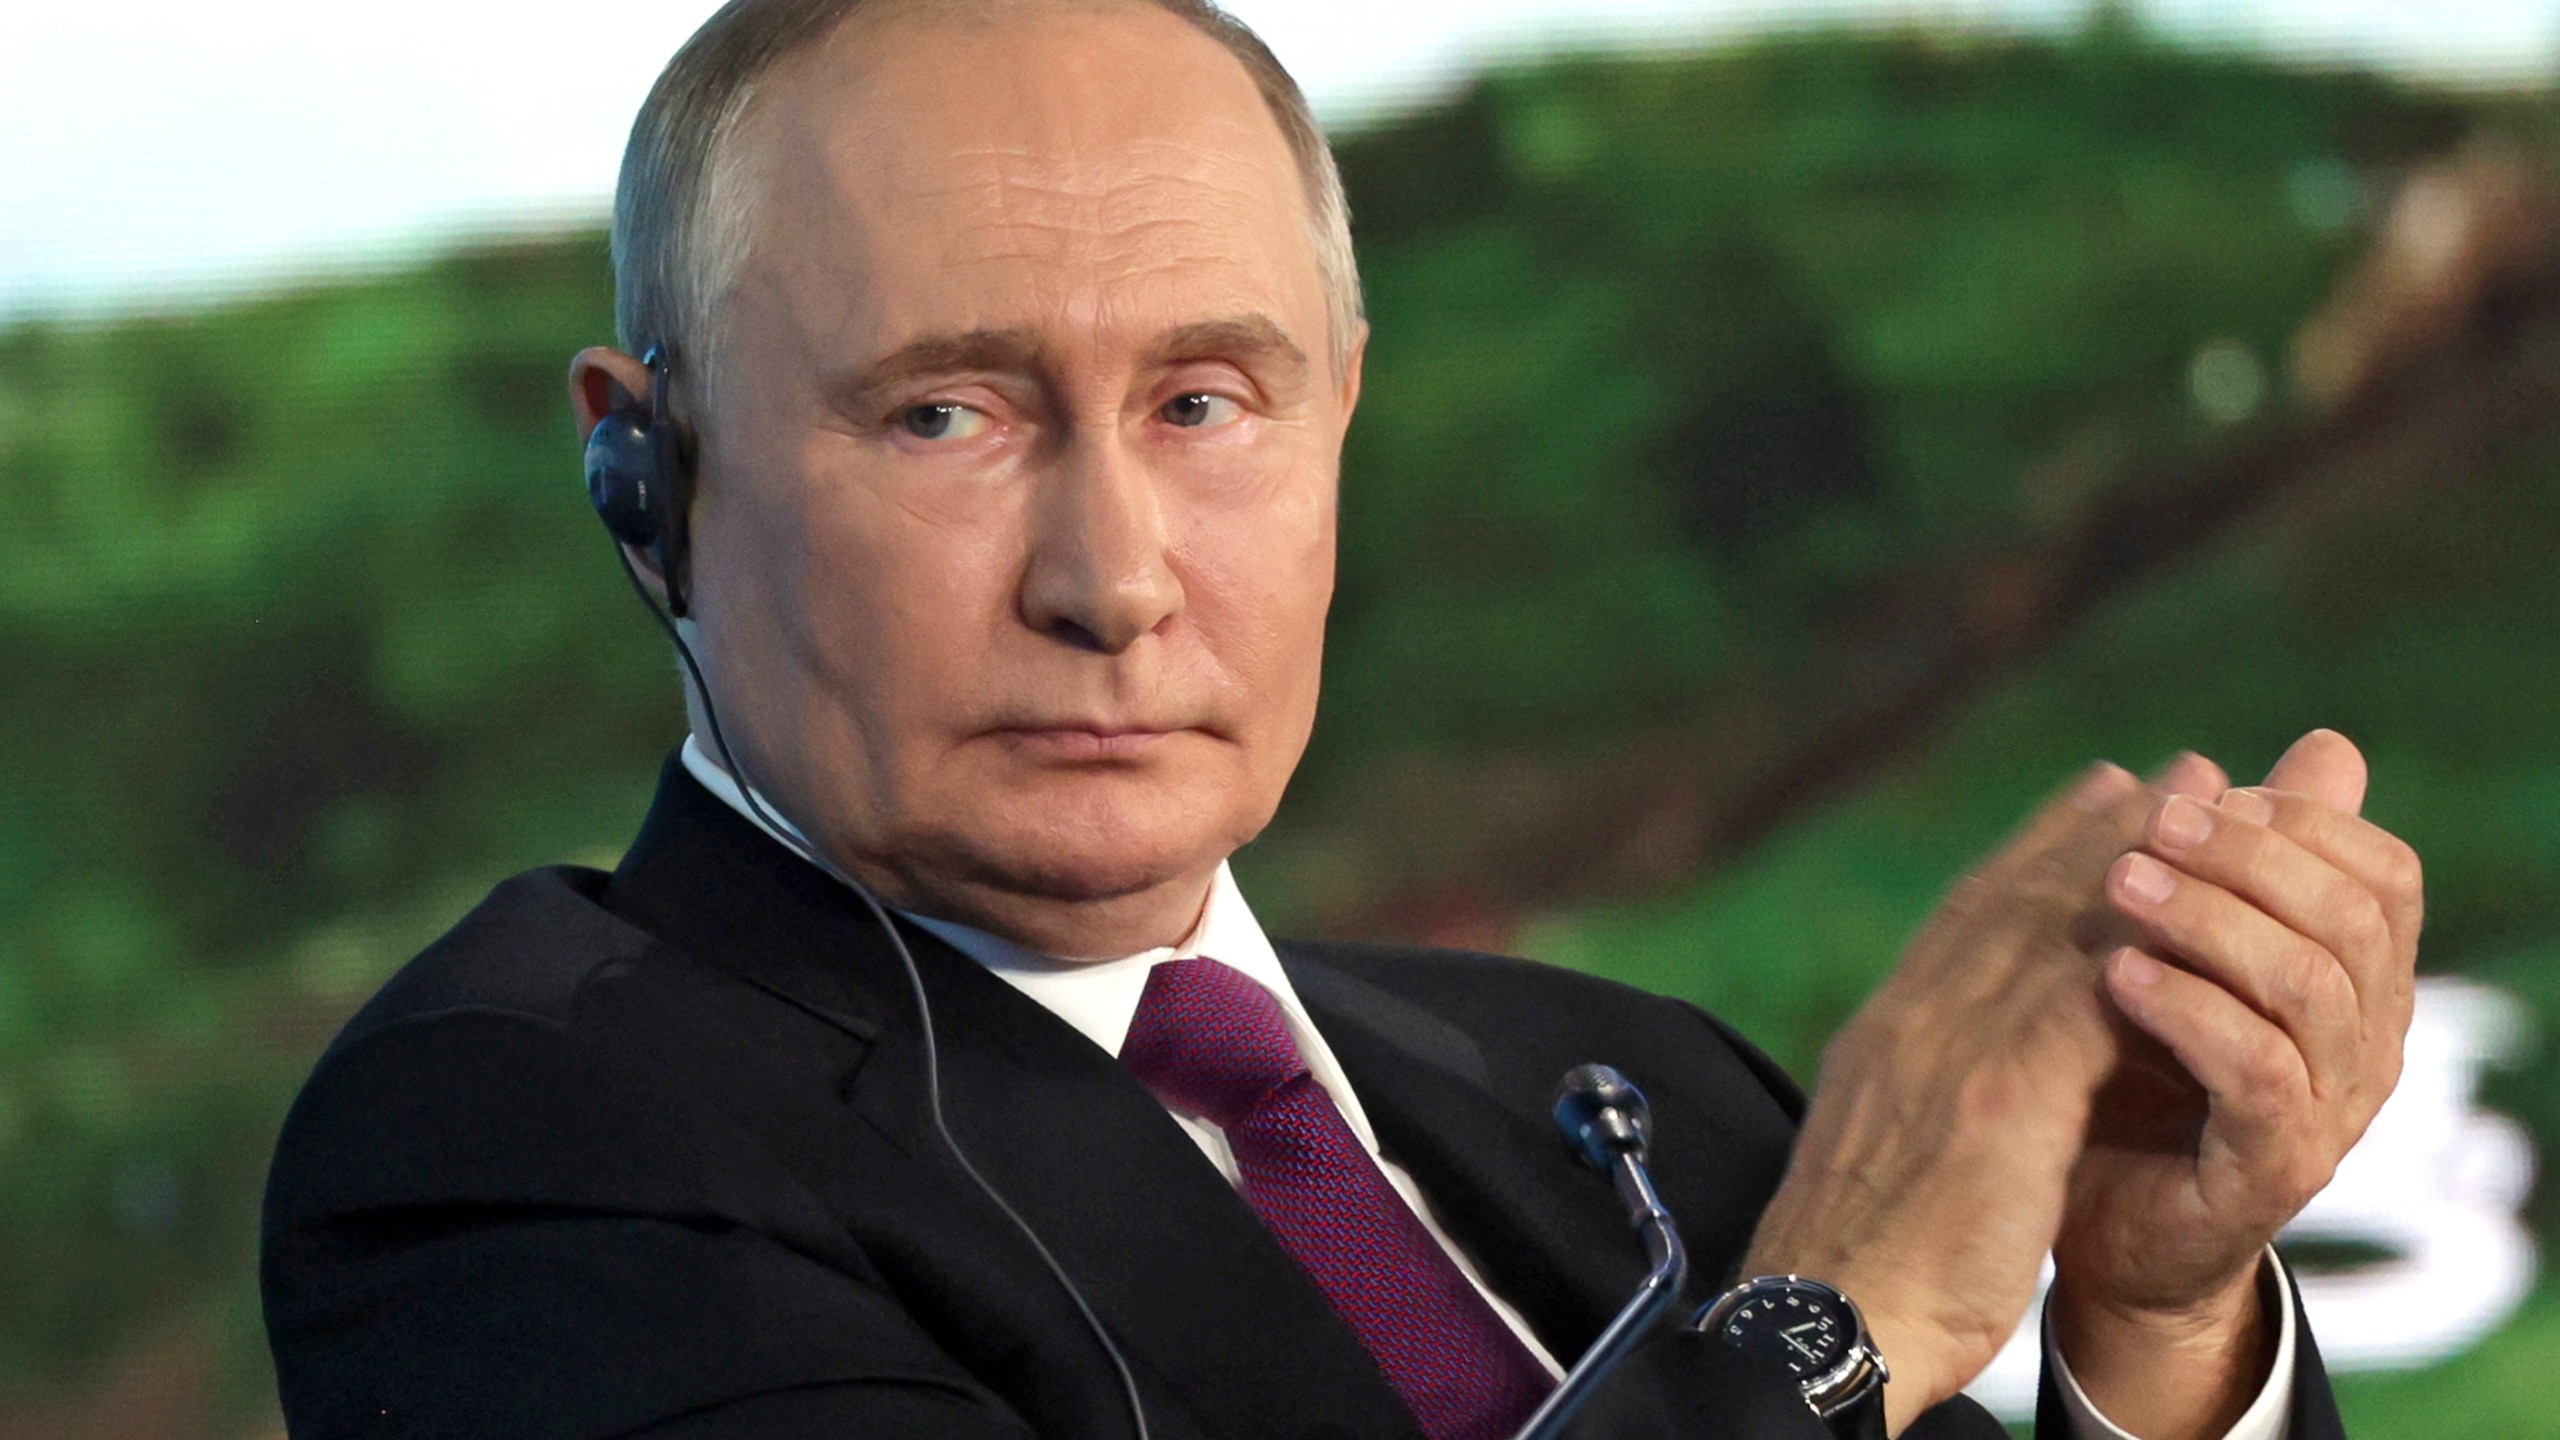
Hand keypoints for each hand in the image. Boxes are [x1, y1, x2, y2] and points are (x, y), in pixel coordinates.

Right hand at [1741, 757, 2224, 1432]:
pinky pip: (2086, 1004)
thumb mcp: (1886, 1153)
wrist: (1826, 1322)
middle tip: (2180, 774)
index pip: (1970, 916)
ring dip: (2142, 861)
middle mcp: (1911, 1020)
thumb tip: (1952, 1081)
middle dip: (2104, 828)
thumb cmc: (1855, 1268)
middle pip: (2018, 897)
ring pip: (2055, 927)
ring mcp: (1947, 1052)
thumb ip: (1926, 1093)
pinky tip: (2196, 922)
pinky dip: (2141, 954)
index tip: (2102, 798)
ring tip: (2207, 809)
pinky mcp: (1995, 1100)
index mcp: (1886, 1035)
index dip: (2044, 850)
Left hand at [2052, 730, 2422, 1437]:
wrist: (2091, 1218)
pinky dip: (2188, 1008)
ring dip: (2209, 919)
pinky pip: (2258, 1070)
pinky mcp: (2277, 1167)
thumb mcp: (2180, 945)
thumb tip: (2325, 744)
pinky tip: (2116, 973)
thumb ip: (2240, 856)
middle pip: (2354, 917)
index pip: (2382, 872)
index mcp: (2358, 979)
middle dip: (2249, 857)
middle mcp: (2366, 1042)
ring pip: (2310, 984)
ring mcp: (2332, 1109)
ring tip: (2118, 884)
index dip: (2297, 821)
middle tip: (2147, 829)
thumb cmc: (2137, 1067)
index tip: (2196, 791)